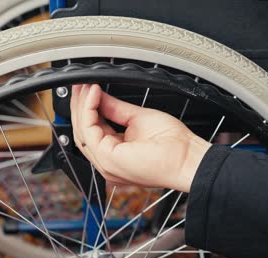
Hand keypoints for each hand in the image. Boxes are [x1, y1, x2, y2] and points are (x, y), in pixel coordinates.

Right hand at [70, 84, 210, 192]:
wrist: (187, 158)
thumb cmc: (174, 145)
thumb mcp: (139, 119)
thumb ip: (116, 109)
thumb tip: (101, 97)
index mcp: (116, 154)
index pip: (93, 131)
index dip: (89, 108)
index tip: (90, 88)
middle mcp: (108, 161)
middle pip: (83, 131)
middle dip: (80, 105)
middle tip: (81, 84)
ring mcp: (106, 163)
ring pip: (82, 131)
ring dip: (81, 105)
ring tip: (86, 86)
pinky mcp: (107, 159)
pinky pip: (88, 131)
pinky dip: (88, 110)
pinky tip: (93, 94)